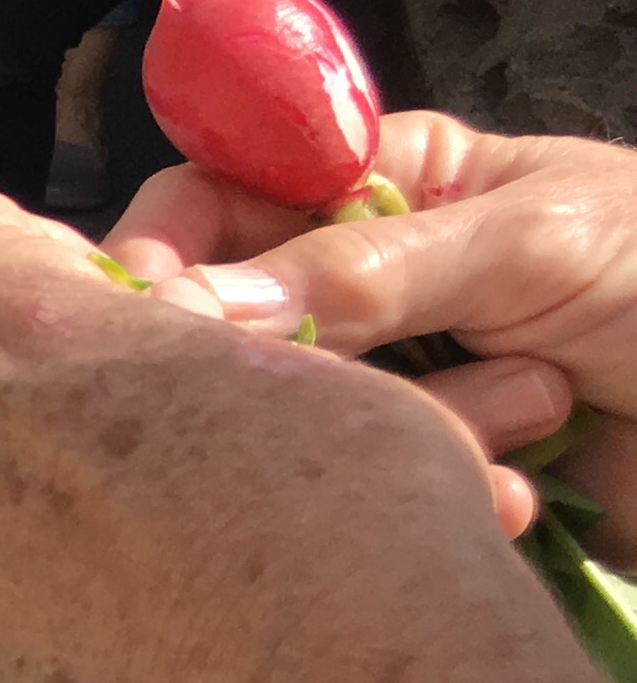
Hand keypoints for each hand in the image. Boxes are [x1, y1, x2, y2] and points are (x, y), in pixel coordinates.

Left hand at [0, 190, 537, 682]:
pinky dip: (11, 616)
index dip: (35, 270)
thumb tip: (146, 347)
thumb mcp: (270, 349)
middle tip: (129, 451)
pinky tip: (112, 639)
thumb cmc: (344, 504)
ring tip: (131, 556)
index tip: (97, 311)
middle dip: (14, 396)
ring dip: (6, 508)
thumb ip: (153, 333)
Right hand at [115, 114, 636, 564]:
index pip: (215, 197)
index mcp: (377, 185)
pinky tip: (529, 494)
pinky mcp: (427, 477)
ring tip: (532, 416)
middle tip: (344, 394)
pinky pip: (370, 496)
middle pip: (239, 324)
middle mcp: (364, 284)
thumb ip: (366, 267)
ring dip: (416, 429)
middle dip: (301, 363)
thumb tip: (193, 309)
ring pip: (306, 421)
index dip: (165, 250)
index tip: (151, 313)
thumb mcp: (533, 243)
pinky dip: (451, 492)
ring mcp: (394, 387)